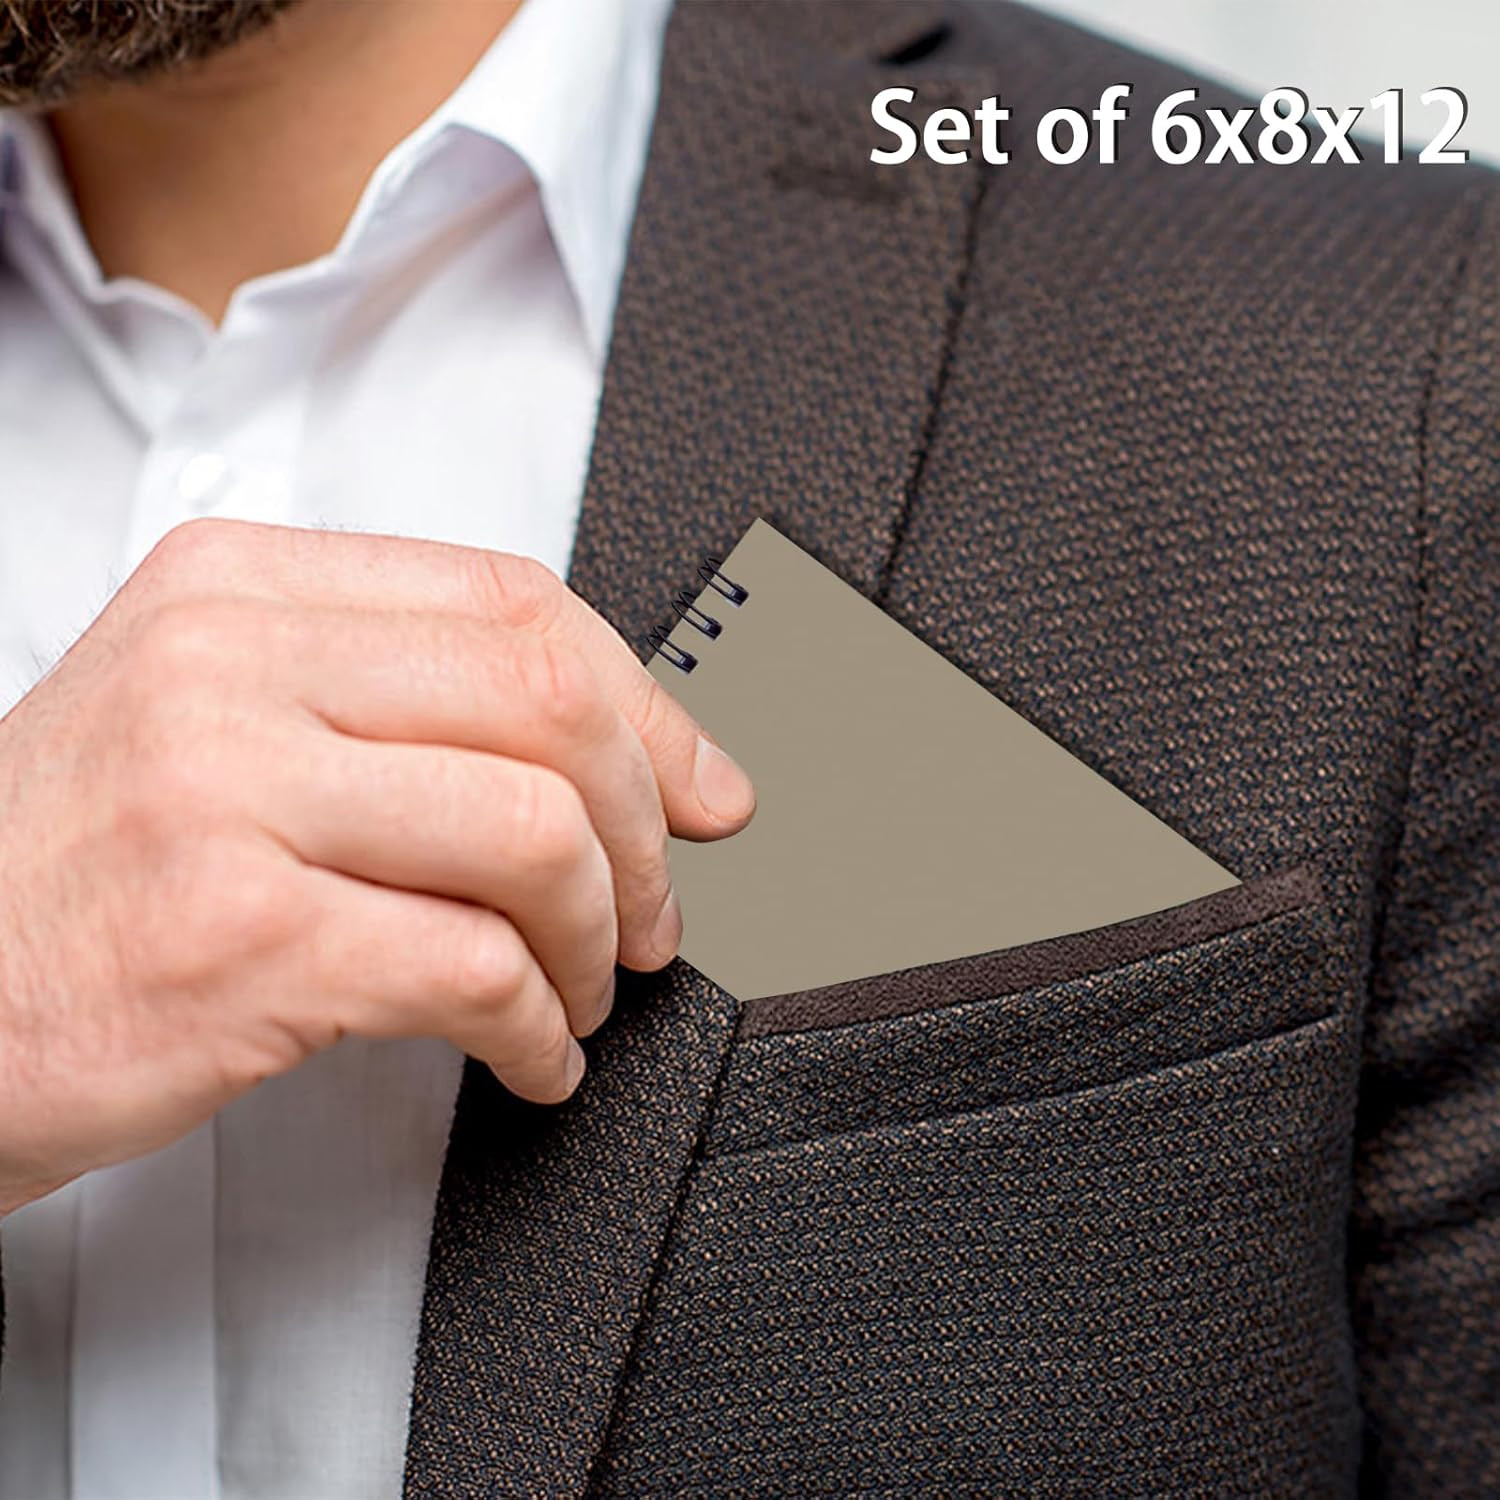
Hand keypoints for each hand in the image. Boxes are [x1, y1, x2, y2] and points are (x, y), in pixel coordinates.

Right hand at [0, 520, 753, 1212]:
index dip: (644, 704)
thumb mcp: (213, 720)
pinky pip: (474, 967)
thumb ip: (395, 704)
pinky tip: (528, 1055)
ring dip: (594, 936)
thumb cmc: (81, 870)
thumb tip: (622, 748)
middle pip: (548, 701)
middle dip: (647, 824)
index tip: (700, 785)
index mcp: (240, 588)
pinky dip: (536, 1027)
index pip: (515, 602)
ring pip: (534, 832)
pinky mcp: (241, 939)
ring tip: (579, 989)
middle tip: (653, 907)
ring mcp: (229, 795)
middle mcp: (232, 668)